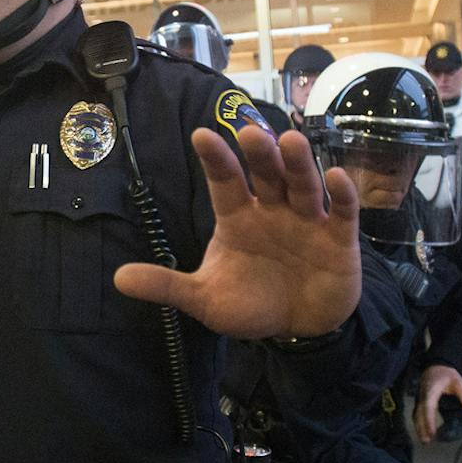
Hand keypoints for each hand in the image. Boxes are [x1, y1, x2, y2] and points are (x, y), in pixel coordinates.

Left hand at [114, 125, 360, 339]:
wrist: (298, 330)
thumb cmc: (251, 303)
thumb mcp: (205, 299)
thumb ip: (168, 286)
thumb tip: (119, 278)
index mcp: (237, 217)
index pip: (224, 182)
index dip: (215, 159)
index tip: (201, 135)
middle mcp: (272, 209)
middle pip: (266, 175)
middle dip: (260, 154)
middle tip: (250, 133)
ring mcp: (307, 220)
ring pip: (303, 185)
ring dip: (298, 164)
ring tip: (292, 141)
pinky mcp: (338, 238)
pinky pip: (341, 213)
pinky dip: (342, 196)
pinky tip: (338, 177)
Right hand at [416, 365, 461, 443]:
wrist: (436, 365)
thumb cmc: (447, 374)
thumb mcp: (458, 381)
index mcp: (431, 392)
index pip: (428, 408)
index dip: (429, 421)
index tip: (432, 433)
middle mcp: (422, 396)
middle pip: (419, 414)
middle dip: (422, 428)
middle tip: (427, 441)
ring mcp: (420, 398)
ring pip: (416, 415)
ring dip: (419, 427)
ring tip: (425, 441)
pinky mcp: (420, 401)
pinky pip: (417, 413)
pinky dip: (419, 423)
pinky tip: (423, 432)